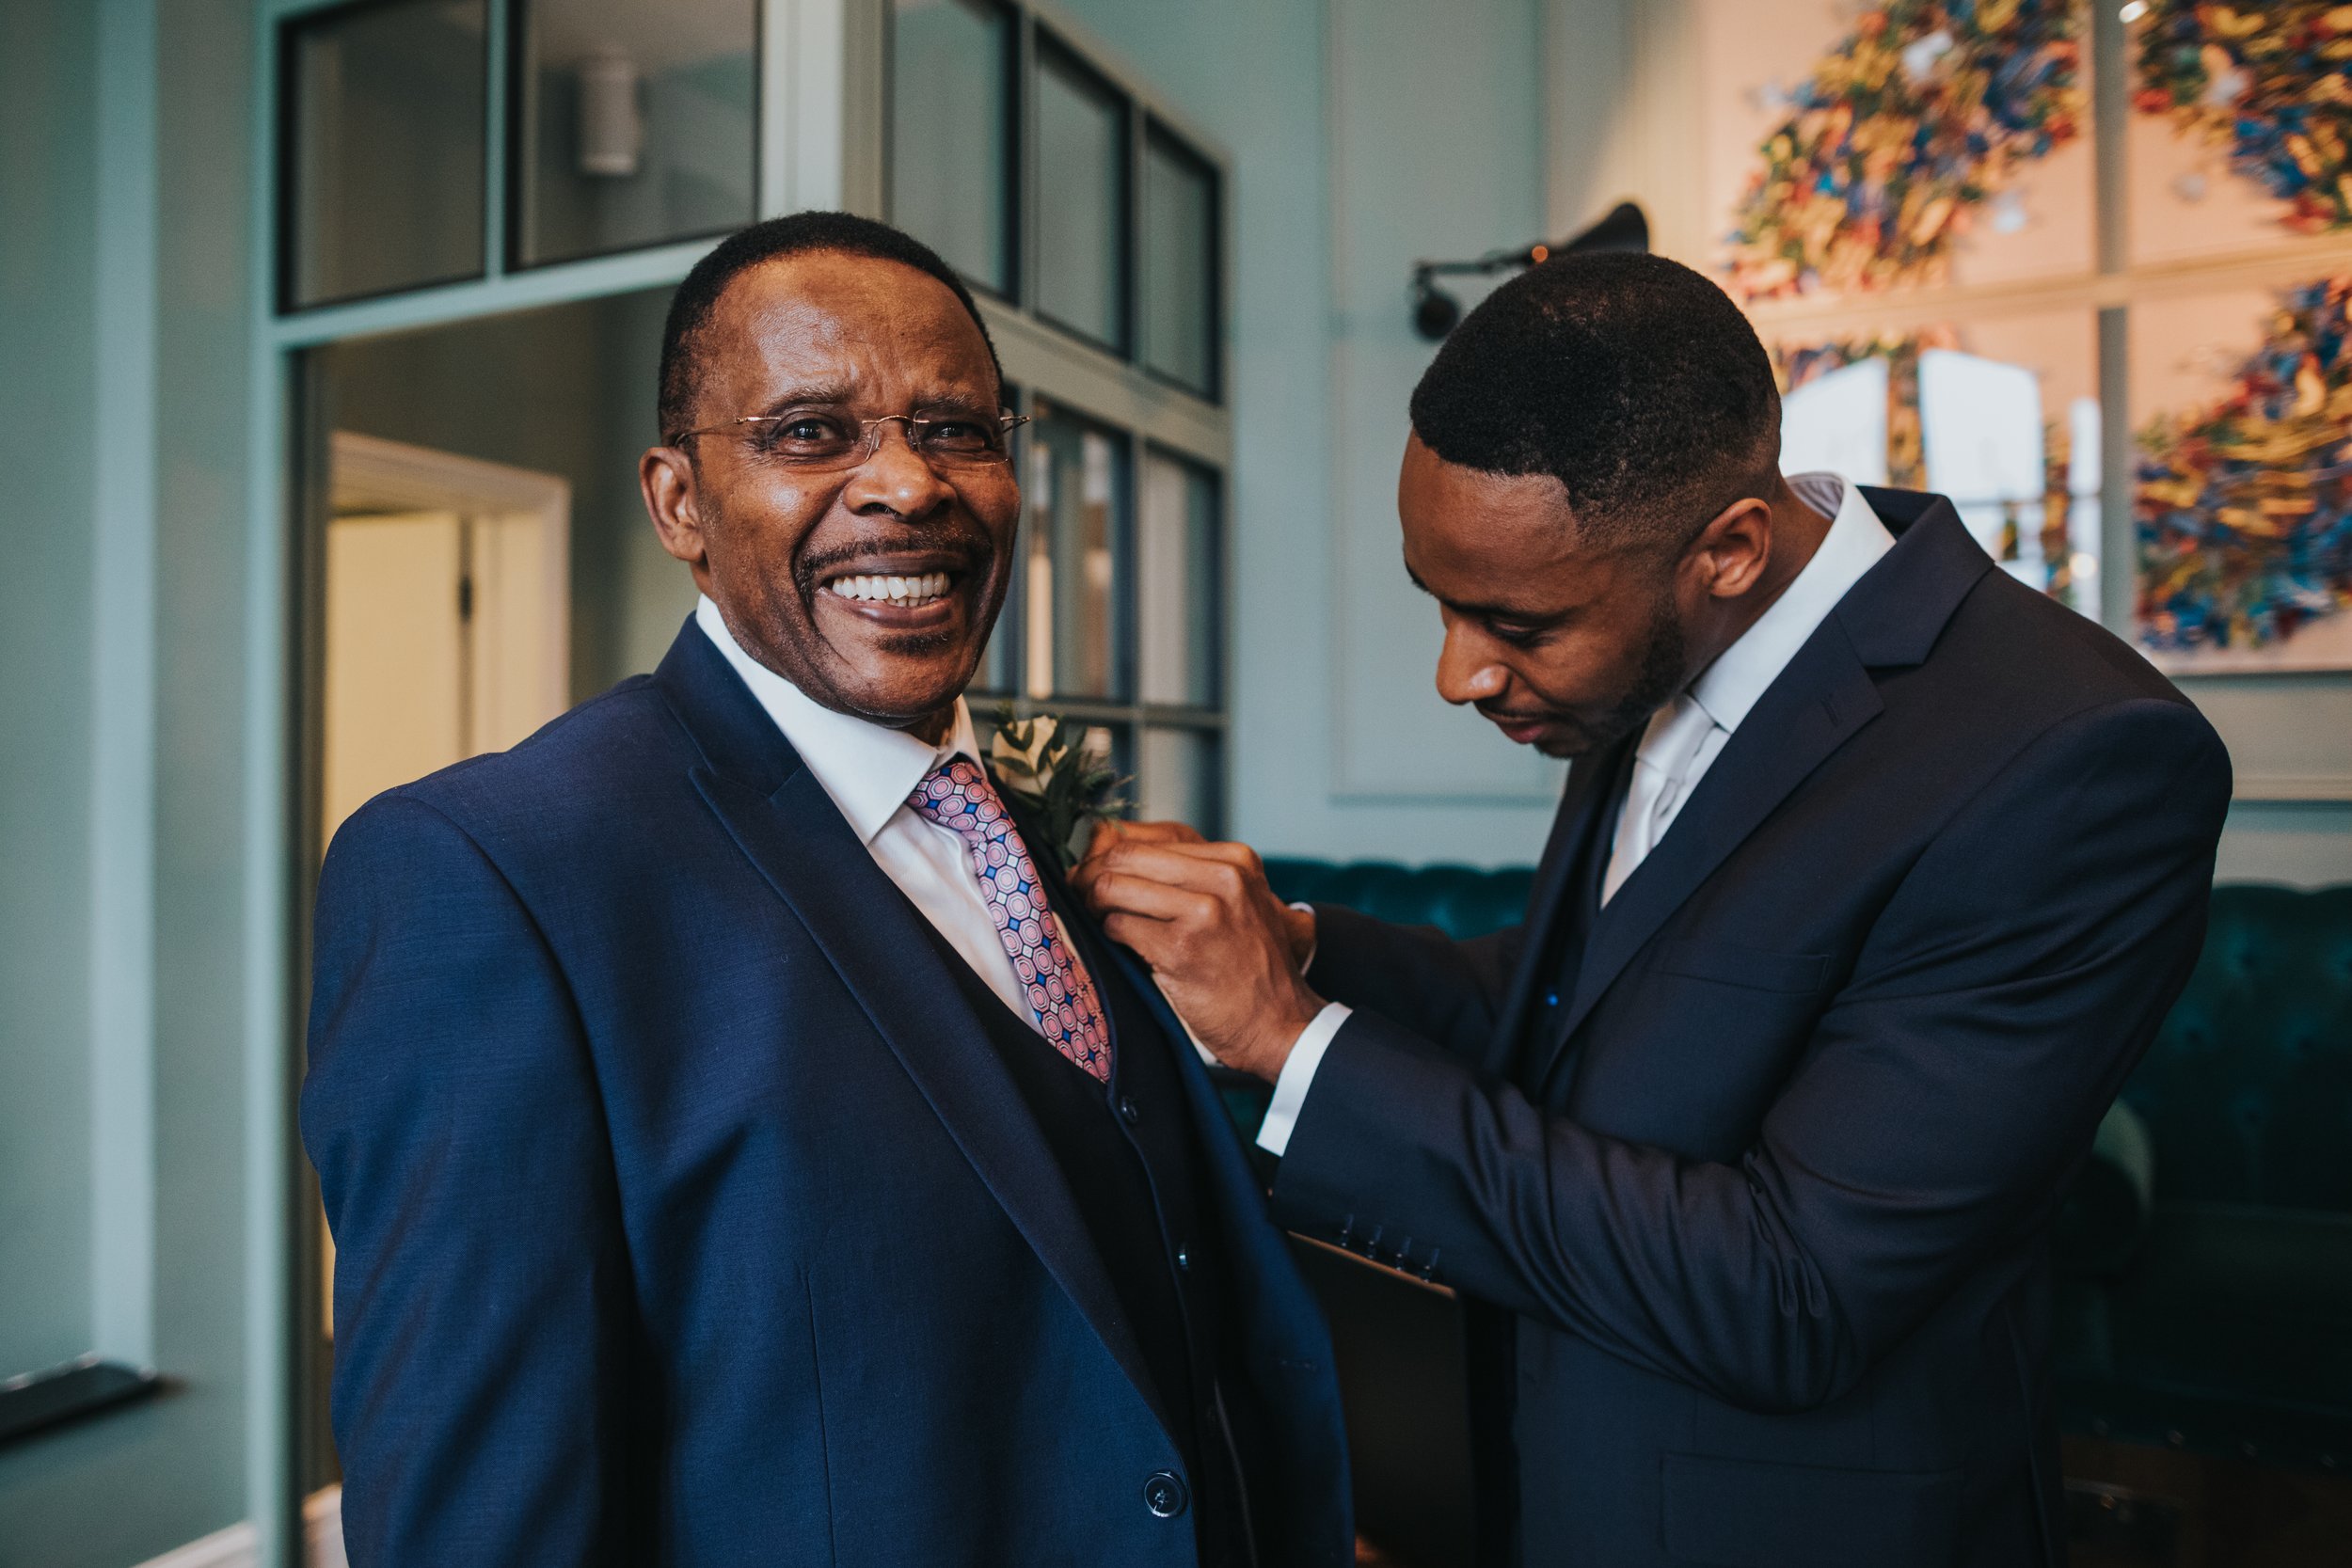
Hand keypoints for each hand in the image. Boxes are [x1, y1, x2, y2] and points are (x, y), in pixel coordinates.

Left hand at [1074, 834, 1322, 1081]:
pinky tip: (1122, 947)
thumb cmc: (1246, 963)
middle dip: (1089, 874)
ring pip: (1112, 886)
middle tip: (1079, 895)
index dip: (1106, 854)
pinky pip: (1117, 925)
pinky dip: (1110, 935)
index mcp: (1234, 859)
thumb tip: (1102, 843)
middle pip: (1124, 856)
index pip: (1146, 837)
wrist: (1279, 1022)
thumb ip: (1183, 871)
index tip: (1091, 872)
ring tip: (1097, 920)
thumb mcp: (1233, 901)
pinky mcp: (1181, 948)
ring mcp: (1204, 911)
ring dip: (1093, 905)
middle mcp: (1223, 878)